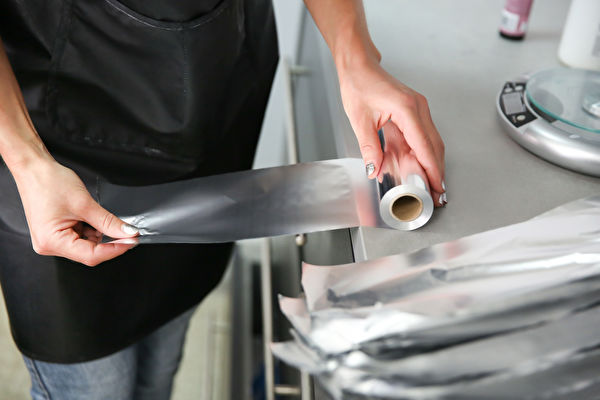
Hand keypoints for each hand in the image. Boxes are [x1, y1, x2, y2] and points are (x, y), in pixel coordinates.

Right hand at [12, 158, 137, 265]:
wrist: (33, 168)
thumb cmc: (48, 182)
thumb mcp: (84, 204)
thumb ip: (108, 221)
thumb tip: (127, 233)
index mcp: (52, 242)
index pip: (91, 256)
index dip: (115, 250)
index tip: (132, 242)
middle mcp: (49, 245)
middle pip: (89, 252)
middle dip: (108, 240)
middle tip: (126, 231)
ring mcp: (52, 240)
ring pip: (86, 245)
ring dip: (98, 233)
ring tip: (94, 214)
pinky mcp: (56, 233)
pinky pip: (80, 237)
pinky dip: (90, 228)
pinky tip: (88, 216)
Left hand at [338, 59, 445, 197]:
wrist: (359, 67)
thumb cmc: (359, 85)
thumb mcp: (360, 120)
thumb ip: (369, 148)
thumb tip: (374, 169)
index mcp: (407, 109)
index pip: (424, 146)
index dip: (432, 169)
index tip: (436, 186)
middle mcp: (418, 108)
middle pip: (435, 145)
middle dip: (437, 171)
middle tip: (437, 193)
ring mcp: (419, 108)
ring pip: (432, 141)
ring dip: (433, 163)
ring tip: (431, 184)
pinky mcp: (415, 111)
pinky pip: (424, 135)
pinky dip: (424, 152)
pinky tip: (421, 166)